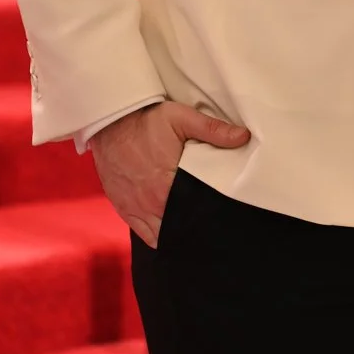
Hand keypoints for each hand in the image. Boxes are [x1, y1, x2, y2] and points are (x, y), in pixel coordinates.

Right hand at [89, 102, 249, 247]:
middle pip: (179, 227)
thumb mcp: (182, 118)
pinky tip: (170, 231)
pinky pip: (144, 234)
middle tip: (210, 224)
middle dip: (194, 228)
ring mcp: (135, 209)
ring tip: (192, 228)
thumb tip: (244, 136)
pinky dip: (157, 235)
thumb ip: (214, 130)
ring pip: (162, 235)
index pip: (195, 213)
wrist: (109, 122)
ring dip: (176, 233)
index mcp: (168, 185)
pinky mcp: (123, 208)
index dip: (208, 218)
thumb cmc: (146, 120)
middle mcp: (151, 203)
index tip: (220, 218)